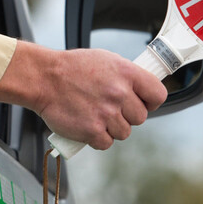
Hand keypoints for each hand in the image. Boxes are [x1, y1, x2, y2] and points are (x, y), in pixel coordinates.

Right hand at [0, 41, 167, 149]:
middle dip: (127, 116)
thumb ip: (125, 76)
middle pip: (140, 118)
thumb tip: (140, 90)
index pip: (158, 94)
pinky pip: (106, 143)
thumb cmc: (71, 68)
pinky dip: (97, 139)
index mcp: (127, 73)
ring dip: (111, 128)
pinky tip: (87, 125)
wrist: (44, 78)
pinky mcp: (92, 130)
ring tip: (95, 115)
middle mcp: (120, 93)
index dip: (151, 102)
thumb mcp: (105, 60)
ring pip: (124, 133)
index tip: (143, 103)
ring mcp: (107, 113)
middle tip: (110, 109)